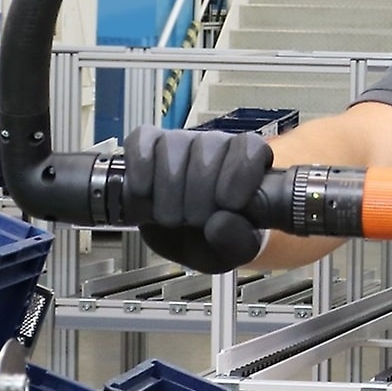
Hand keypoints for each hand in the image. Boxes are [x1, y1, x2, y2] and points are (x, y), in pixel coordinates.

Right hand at [123, 126, 273, 272]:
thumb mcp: (236, 250)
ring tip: (170, 218)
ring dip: (168, 189)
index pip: (249, 147)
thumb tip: (219, 223)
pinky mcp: (149, 145)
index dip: (239, 173)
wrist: (182, 240)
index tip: (229, 204)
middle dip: (198, 194)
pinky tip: (143, 191)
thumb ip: (239, 239)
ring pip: (173, 145)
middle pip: (207, 148)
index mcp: (251, 164)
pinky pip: (142, 140)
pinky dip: (140, 166)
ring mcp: (183, 142)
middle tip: (195, 222)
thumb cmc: (216, 238)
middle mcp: (219, 145)